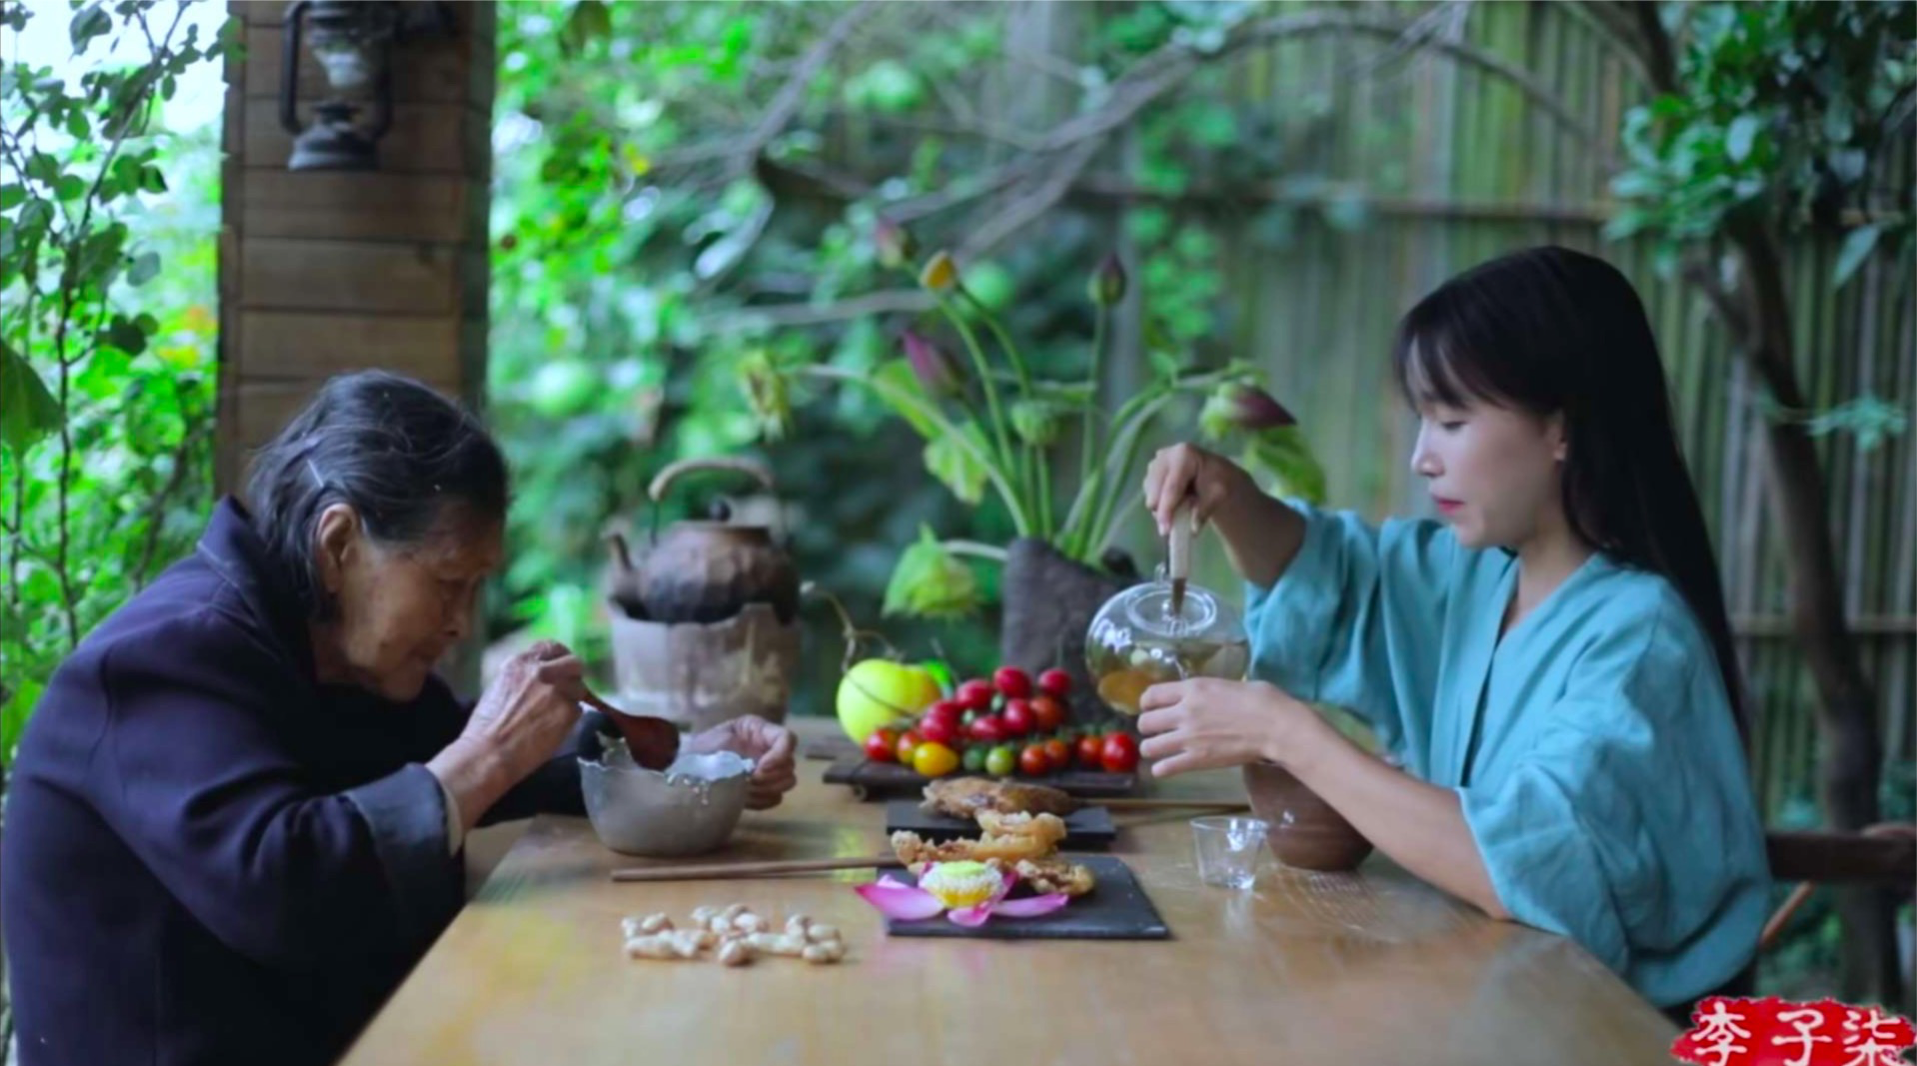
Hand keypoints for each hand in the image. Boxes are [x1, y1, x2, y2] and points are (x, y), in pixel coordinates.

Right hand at [457, 641, 584, 785]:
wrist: (490, 752)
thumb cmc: (486, 726)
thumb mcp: (500, 686)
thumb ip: (523, 676)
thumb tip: (542, 675)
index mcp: (520, 662)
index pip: (551, 647)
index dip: (558, 658)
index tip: (560, 668)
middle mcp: (542, 671)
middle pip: (574, 662)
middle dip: (573, 675)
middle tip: (567, 689)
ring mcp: (558, 690)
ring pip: (579, 688)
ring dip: (572, 698)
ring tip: (556, 714)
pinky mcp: (569, 711)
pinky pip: (578, 710)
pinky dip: (570, 718)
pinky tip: (554, 728)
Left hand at [687, 715, 797, 809]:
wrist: (690, 773)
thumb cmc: (702, 750)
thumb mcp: (717, 740)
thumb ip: (738, 747)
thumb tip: (753, 766)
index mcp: (759, 731)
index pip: (787, 738)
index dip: (780, 754)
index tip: (760, 768)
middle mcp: (768, 749)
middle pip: (789, 763)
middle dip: (771, 775)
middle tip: (749, 780)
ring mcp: (769, 771)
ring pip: (787, 782)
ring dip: (767, 788)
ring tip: (745, 789)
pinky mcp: (763, 790)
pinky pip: (775, 798)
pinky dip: (762, 800)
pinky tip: (744, 798)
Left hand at [1136, 678, 1314, 777]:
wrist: (1275, 726)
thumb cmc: (1260, 699)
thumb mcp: (1226, 683)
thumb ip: (1205, 691)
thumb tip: (1200, 697)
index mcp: (1192, 689)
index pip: (1151, 694)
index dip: (1147, 702)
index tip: (1151, 708)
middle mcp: (1183, 712)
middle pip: (1145, 722)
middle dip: (1148, 726)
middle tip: (1158, 730)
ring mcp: (1188, 738)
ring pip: (1149, 747)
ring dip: (1152, 748)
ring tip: (1160, 749)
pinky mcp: (1197, 760)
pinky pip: (1165, 767)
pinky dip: (1161, 769)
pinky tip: (1164, 767)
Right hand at [1141, 442, 1255, 536]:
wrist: (1214, 473)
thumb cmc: (1218, 482)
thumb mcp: (1218, 496)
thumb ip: (1205, 510)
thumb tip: (1193, 529)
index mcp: (1184, 455)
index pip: (1172, 487)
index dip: (1167, 509)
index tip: (1165, 530)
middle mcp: (1166, 454)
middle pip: (1155, 490)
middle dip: (1162, 511)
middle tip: (1170, 528)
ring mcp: (1156, 461)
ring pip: (1150, 493)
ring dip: (1162, 506)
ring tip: (1181, 508)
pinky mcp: (1151, 470)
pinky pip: (1150, 493)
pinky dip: (1160, 502)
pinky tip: (1175, 502)